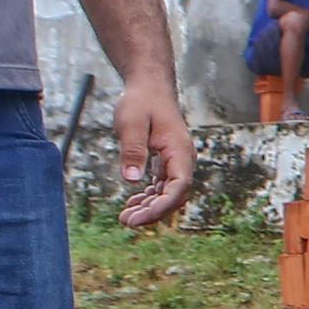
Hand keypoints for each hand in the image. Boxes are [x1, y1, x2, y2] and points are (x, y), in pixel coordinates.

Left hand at [111, 75, 197, 229]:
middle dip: (153, 212)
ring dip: (150, 207)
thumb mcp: (131, 124)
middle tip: (126, 221)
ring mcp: (175, 162)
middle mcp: (182, 159)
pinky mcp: (166, 161)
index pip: (179, 187)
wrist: (148, 87)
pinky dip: (148, 196)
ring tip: (125, 217)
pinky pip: (161, 186)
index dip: (162, 206)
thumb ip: (133, 151)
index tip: (139, 217)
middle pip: (175, 196)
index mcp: (180, 151)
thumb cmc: (141, 102)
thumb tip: (132, 180)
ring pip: (168, 193)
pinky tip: (132, 202)